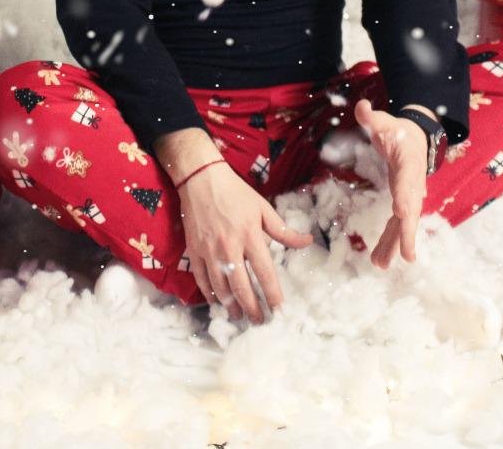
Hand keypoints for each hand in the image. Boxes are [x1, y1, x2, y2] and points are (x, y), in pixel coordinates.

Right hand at [177, 162, 311, 322]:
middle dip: (252, 309)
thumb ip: (284, 231)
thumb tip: (308, 242)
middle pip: (242, 287)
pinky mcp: (195, 251)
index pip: (265, 273)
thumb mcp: (263, 208)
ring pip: (221, 288)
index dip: (273, 295)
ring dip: (232, 306)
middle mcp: (230, 247)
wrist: (200, 179)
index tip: (279, 311)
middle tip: (260, 322)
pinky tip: (218, 303)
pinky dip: (210, 295)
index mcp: (250, 236)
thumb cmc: (235, 193)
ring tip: (240, 317)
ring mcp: (210, 251)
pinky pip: (202, 279)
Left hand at [354, 99, 429, 269]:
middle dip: (408, 234)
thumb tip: (361, 106)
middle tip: (407, 257)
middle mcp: (413, 186)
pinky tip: (380, 260)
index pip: (408, 184)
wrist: (416, 139)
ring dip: (393, 245)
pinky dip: (389, 242)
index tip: (403, 213)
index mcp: (409, 165)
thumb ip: (372, 116)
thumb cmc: (399, 131)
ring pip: (403, 225)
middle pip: (411, 212)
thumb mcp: (385, 121)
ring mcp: (409, 198)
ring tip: (381, 265)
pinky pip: (396, 226)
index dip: (406, 198)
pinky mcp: (402, 204)